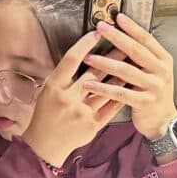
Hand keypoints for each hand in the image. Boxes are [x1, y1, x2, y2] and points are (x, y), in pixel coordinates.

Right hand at [21, 30, 125, 166]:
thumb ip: (63, 75)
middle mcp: (68, 98)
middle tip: (124, 44)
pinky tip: (130, 85)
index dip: (85, 45)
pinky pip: (111, 107)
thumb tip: (82, 56)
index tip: (97, 33)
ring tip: (132, 63)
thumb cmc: (45, 114)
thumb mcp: (48, 91)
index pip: (71, 60)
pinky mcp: (92, 125)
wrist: (44, 145)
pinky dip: (121, 94)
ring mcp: (81, 112)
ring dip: (121, 74)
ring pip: (106, 89)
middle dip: (111, 57)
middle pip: (93, 73)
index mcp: (54, 86)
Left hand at [80, 13, 176, 140]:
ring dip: (105, 63)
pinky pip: (120, 93)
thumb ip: (143, 57)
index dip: (131, 27)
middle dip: (116, 38)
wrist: (163, 121)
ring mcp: (154, 87)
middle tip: (100, 28)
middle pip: (135, 51)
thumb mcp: (154, 72)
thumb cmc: (154, 94)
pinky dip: (103, 88)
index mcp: (163, 60)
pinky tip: (90, 84)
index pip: (146, 39)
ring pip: (126, 71)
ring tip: (89, 57)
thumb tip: (123, 36)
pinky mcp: (144, 102)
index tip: (117, 17)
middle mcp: (161, 71)